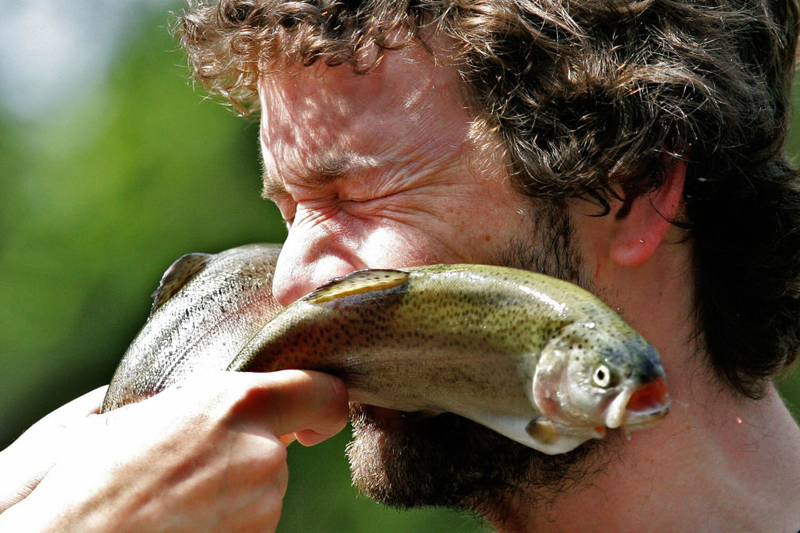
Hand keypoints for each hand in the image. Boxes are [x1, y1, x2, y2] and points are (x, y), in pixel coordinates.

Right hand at [0, 370, 348, 532]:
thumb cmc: (93, 475)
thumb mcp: (150, 409)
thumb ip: (208, 400)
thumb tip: (231, 399)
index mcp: (239, 405)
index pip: (324, 392)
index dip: (319, 402)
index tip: (306, 417)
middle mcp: (265, 455)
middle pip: (281, 446)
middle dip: (249, 451)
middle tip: (194, 461)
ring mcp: (263, 508)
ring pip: (263, 488)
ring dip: (233, 489)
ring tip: (175, 495)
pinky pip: (249, 522)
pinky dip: (224, 521)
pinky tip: (181, 521)